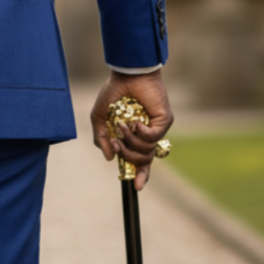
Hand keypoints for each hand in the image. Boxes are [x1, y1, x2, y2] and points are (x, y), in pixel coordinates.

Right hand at [91, 71, 173, 192]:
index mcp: (134, 137)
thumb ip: (101, 139)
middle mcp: (147, 135)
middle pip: (142, 161)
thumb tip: (109, 158)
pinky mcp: (164, 121)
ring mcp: (157, 129)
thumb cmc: (114, 93)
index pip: (141, 161)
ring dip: (130, 142)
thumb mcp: (100, 118)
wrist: (127, 75)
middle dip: (127, 156)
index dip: (139, 175)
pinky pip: (153, 138)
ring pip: (146, 151)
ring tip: (123, 125)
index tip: (135, 187)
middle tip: (118, 143)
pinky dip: (141, 133)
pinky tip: (135, 123)